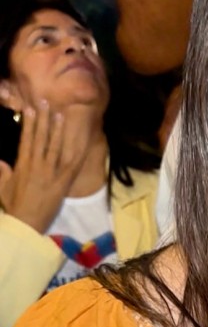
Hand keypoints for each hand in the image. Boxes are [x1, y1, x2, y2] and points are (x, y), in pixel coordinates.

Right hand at [0, 100, 90, 232]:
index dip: (29, 124)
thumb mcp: (3, 188)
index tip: (30, 109)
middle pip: (41, 138)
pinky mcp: (63, 182)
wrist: (26, 224)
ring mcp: (51, 173)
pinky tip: (81, 140)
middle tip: (45, 102)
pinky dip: (77, 151)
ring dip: (58, 130)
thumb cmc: (15, 207)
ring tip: (60, 114)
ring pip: (56, 147)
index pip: (26, 140)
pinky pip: (72, 164)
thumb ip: (2, 173)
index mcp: (22, 166)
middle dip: (43, 119)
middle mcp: (37, 166)